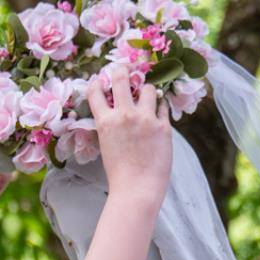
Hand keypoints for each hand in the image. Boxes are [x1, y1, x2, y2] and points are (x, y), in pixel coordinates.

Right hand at [88, 68, 172, 210]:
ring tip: (147, 99)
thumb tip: (116, 110)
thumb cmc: (119, 173)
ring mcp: (146, 118)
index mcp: (105, 122)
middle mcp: (124, 115)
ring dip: (147, 92)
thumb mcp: (106, 145)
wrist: (137, 189)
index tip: (101, 81)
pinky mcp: (164, 126)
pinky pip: (163, 107)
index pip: (95, 91)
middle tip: (126, 71)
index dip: (97, 82)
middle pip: (121, 77)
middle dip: (123, 70)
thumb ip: (110, 125)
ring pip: (149, 88)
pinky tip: (158, 115)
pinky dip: (160, 109)